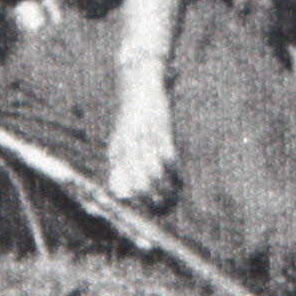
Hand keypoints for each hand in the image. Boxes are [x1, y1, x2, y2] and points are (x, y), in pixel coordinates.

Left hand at [106, 61, 180, 209]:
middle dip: (152, 202)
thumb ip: (120, 163)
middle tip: (163, 209)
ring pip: (154, 174)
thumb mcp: (120, 139)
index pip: (122, 185)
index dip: (136, 202)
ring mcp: (143, 139)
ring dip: (166, 191)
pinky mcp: (160, 131)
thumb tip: (123, 191)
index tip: (148, 210)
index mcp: (116, 151)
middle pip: (139, 184)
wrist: (139, 86)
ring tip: (174, 199)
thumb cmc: (132, 118)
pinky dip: (175, 174)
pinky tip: (179, 181)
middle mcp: (127, 148)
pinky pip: (168, 159)